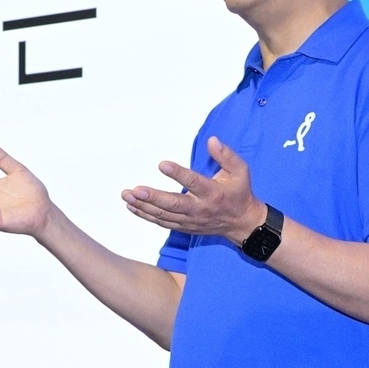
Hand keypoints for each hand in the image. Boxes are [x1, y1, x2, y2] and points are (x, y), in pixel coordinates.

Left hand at [122, 136, 265, 242]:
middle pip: (174, 205)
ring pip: (164, 215)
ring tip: (127, 195)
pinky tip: (132, 206)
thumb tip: (212, 140)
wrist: (241, 223)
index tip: (162, 164)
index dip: (178, 174)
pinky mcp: (183, 226)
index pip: (194, 183)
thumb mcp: (241, 171)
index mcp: (213, 193)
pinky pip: (162, 222)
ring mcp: (190, 220)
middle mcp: (200, 209)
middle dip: (154, 198)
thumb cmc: (239, 192)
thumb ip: (226, 155)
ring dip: (144, 206)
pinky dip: (146, 215)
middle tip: (136, 190)